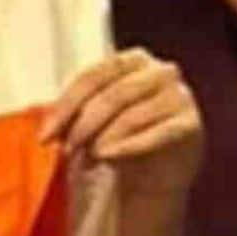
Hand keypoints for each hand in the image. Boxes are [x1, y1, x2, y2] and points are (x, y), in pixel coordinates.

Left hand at [41, 49, 203, 197]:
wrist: (151, 175)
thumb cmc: (117, 139)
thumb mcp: (91, 120)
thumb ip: (73, 113)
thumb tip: (49, 124)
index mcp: (132, 60)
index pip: (93, 76)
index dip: (66, 106)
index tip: (45, 136)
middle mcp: (160, 71)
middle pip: (113, 94)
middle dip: (84, 124)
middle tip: (67, 148)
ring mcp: (179, 96)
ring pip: (131, 114)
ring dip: (103, 137)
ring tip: (89, 156)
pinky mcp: (191, 124)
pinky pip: (157, 134)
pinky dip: (128, 146)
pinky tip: (108, 157)